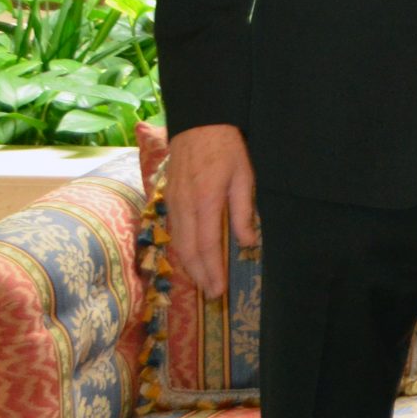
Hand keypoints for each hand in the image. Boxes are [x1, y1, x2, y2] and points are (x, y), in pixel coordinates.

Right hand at [166, 124, 258, 298]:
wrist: (198, 124)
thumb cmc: (227, 149)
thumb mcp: (244, 177)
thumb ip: (243, 211)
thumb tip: (247, 243)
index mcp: (205, 202)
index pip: (206, 246)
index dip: (211, 271)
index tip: (219, 289)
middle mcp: (184, 207)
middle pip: (187, 250)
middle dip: (199, 275)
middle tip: (211, 294)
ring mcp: (173, 203)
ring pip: (177, 243)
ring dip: (188, 266)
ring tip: (202, 282)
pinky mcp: (169, 198)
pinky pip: (174, 231)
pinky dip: (182, 249)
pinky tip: (190, 258)